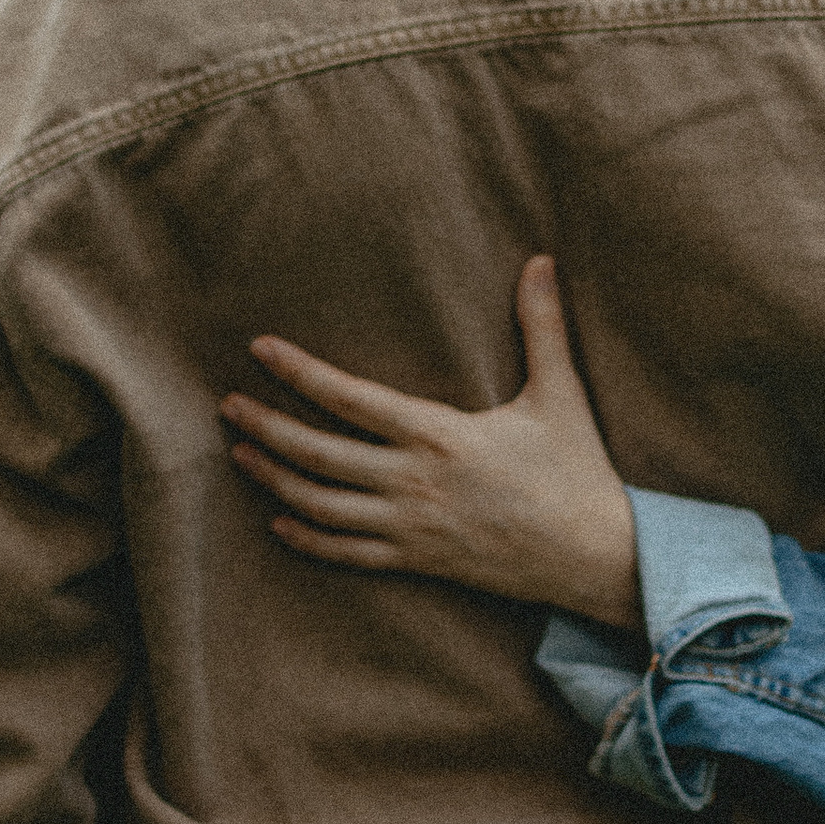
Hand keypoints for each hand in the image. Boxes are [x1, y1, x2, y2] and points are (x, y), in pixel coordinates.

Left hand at [221, 257, 641, 628]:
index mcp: (440, 436)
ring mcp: (410, 529)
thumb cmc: (577, 471)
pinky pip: (347, 555)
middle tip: (227, 404)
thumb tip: (541, 260)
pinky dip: (307, 539)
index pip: (351, 398)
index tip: (261, 349)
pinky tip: (280, 522)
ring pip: (321, 506)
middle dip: (266, 427)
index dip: (300, 372)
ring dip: (274, 479)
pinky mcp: (418, 562)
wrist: (596, 556)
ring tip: (240, 453)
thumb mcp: (559, 393)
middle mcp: (414, 483)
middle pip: (318, 454)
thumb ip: (542, 325)